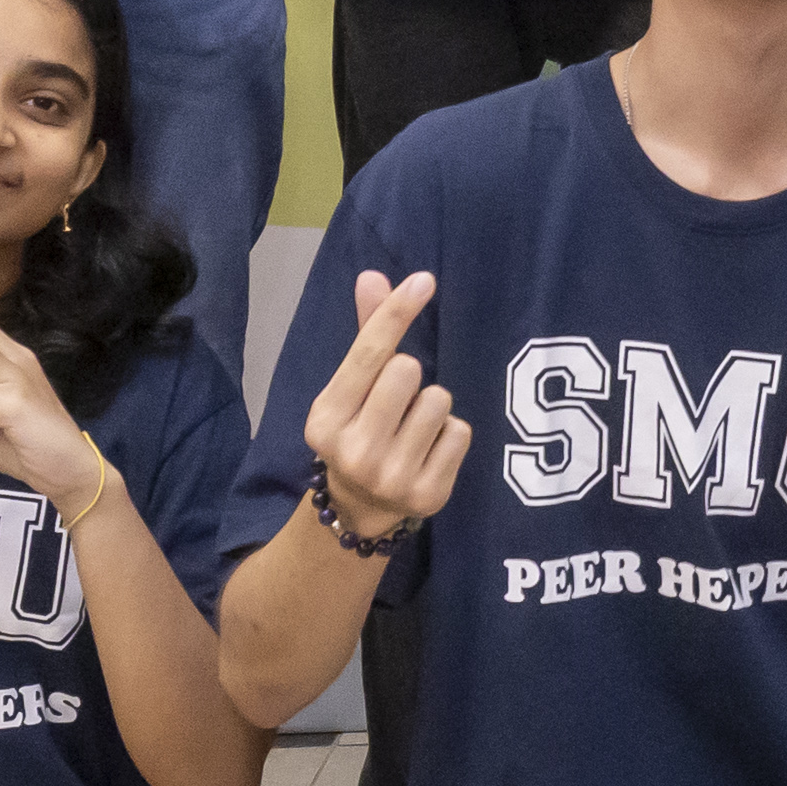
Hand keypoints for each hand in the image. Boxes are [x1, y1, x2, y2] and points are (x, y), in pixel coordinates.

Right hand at [301, 268, 470, 538]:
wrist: (360, 509)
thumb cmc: (359, 430)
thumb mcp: (350, 389)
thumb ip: (367, 335)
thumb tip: (373, 276)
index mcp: (326, 417)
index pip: (367, 354)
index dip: (396, 313)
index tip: (424, 281)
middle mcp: (355, 450)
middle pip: (408, 371)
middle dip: (410, 376)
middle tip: (396, 403)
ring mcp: (392, 477)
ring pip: (439, 400)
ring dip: (432, 407)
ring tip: (412, 429)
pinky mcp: (429, 495)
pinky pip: (460, 432)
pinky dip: (450, 434)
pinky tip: (428, 452)